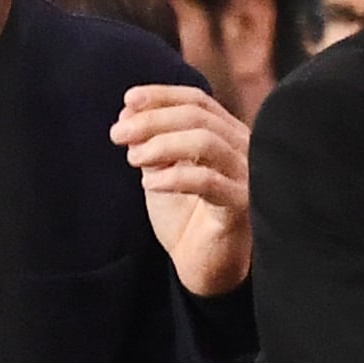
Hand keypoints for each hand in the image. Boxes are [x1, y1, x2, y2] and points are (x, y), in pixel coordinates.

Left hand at [109, 85, 251, 296]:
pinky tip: (149, 185)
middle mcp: (242, 148)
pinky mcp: (242, 205)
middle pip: (198, 117)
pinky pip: (209, 182)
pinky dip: (174, 177)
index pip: (197, 101)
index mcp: (226, 134)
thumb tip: (127, 111)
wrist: (202, 267)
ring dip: (162, 144)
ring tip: (133, 158)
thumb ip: (150, 142)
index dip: (162, 95)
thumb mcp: (161, 171)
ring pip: (206, 142)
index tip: (128, 100)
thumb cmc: (185, 217)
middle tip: (117, 133)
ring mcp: (246, 175)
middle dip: (152, 120)